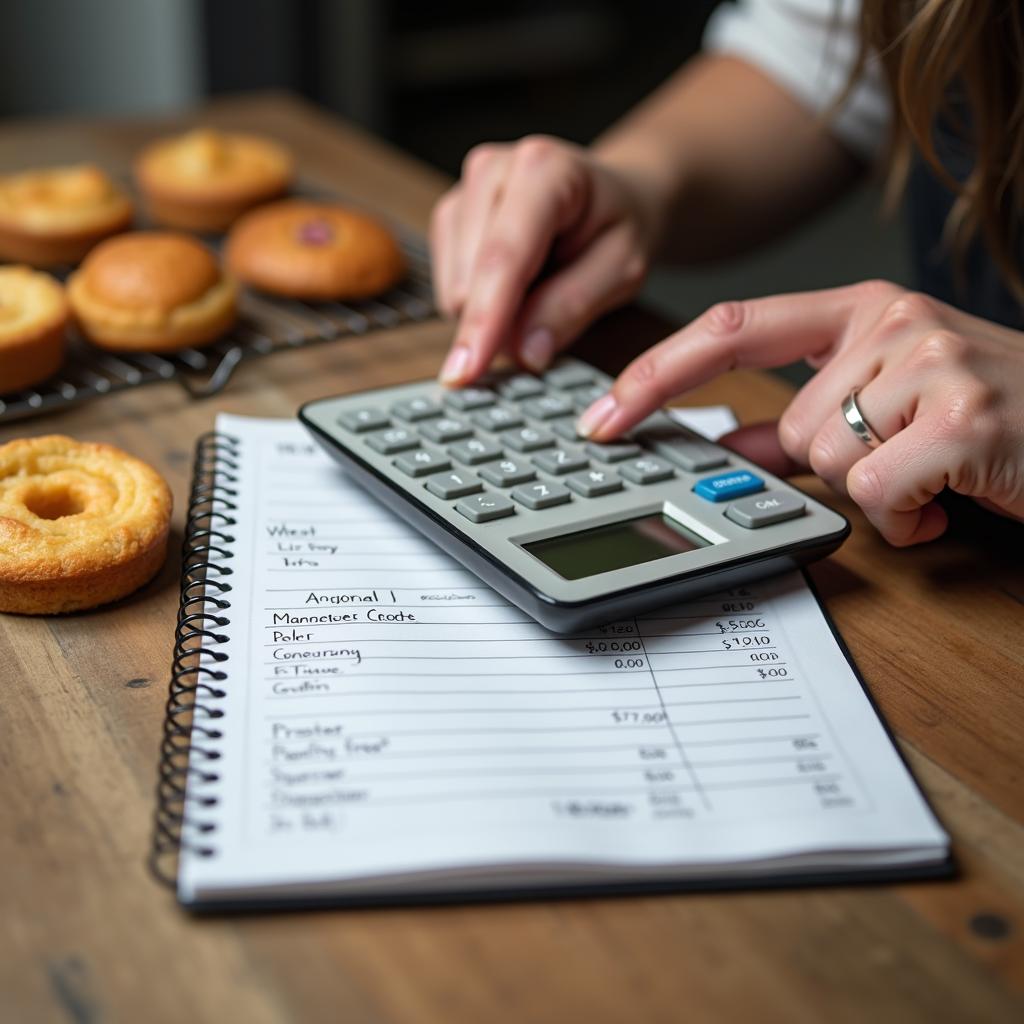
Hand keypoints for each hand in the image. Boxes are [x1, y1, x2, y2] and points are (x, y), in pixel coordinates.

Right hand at [430, 135, 657, 385]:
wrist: (614, 197)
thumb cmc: (619, 226)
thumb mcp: (622, 269)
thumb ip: (572, 307)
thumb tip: (523, 351)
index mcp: (543, 170)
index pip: (503, 258)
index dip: (483, 320)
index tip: (466, 372)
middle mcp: (492, 170)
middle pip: (469, 280)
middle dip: (501, 321)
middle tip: (552, 315)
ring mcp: (464, 193)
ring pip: (453, 290)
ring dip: (492, 312)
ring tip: (540, 286)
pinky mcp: (450, 219)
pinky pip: (448, 288)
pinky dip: (481, 303)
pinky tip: (517, 283)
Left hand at [576, 280, 1023, 544]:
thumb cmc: (980, 413)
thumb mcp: (883, 401)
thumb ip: (794, 424)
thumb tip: (719, 449)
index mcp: (857, 310)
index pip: (728, 330)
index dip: (656, 375)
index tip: (602, 416)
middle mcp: (888, 320)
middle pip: (787, 426)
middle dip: (832, 462)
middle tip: (900, 455)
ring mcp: (929, 361)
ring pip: (827, 460)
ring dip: (874, 490)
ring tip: (933, 472)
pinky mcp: (961, 417)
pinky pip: (875, 493)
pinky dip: (907, 516)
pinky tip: (946, 497)